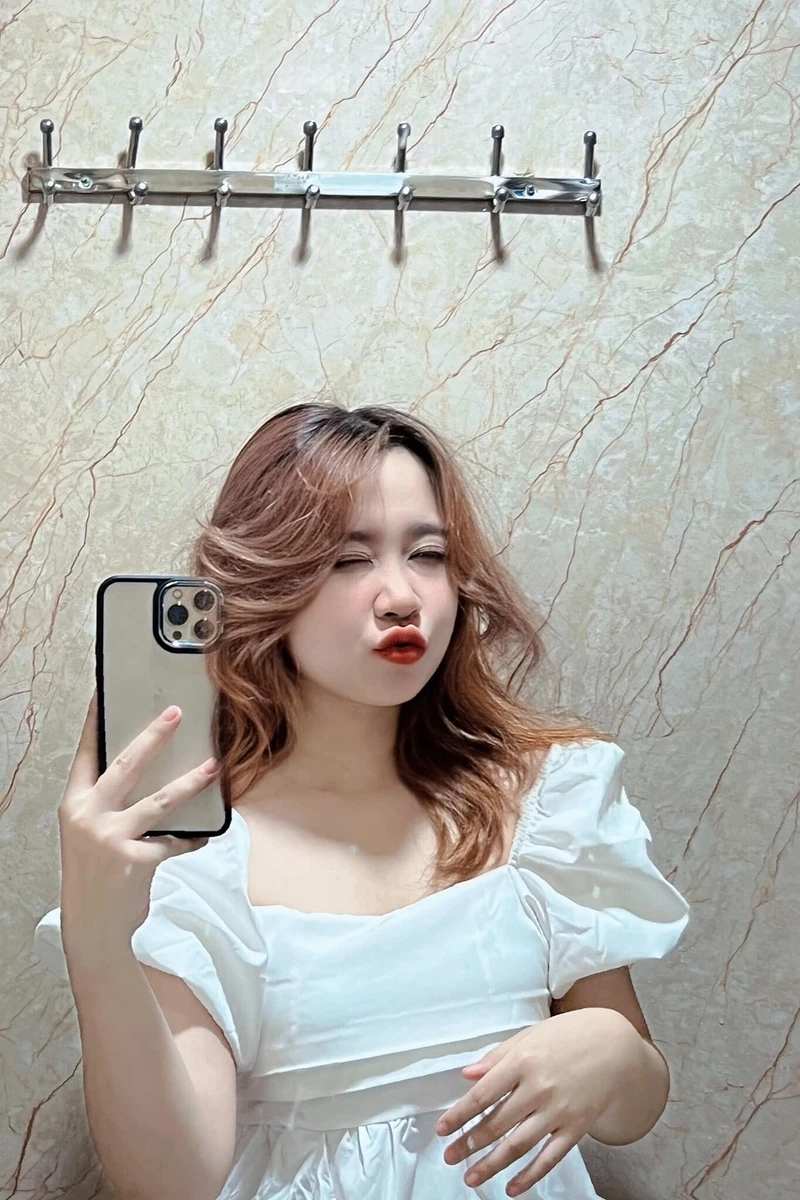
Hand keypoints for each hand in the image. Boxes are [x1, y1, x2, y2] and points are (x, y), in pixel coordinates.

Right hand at [58, 692, 219, 950]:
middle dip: (153, 736)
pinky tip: (204, 836)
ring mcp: (112, 838)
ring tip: (212, 768)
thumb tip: (146, 768)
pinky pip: (174, 841)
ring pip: (159, 801)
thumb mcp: (88, 833)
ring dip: (189, 783)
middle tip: (176, 712)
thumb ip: (108, 803)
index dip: (97, 724)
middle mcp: (89, 816)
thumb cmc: (93, 873)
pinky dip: (191, 838)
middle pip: (126, 765)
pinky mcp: (136, 860)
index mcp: (74, 804)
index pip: (87, 755)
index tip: (107, 695)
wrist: (93, 926)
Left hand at [435, 1008, 640, 1194]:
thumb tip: (468, 1075)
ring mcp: (558, 1111)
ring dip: (492, 1164)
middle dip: (469, 1144)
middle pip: (496, 1124)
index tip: (442, 1129)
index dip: (459, 1115)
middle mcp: (538, 1088)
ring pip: (518, 1145)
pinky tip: (513, 1187)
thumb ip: (497, 1057)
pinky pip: (550, 1157)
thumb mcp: (529, 1035)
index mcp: (523, 1061)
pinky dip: (530, 1176)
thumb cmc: (570, 1035)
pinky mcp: (576, 1128)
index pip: (482, 1095)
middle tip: (450, 1157)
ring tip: (472, 1177)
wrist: (615, 1045)